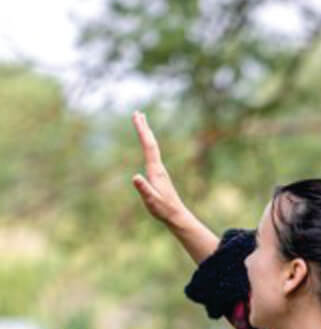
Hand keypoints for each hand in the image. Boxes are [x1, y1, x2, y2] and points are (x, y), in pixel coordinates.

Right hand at [131, 111, 186, 225]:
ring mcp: (159, 170)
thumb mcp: (151, 200)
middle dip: (144, 127)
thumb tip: (135, 177)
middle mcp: (158, 167)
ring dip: (146, 134)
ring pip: (153, 147)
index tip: (137, 117)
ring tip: (142, 123)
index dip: (142, 131)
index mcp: (156, 170)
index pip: (148, 146)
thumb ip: (144, 189)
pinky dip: (148, 145)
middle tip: (137, 113)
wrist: (176, 216)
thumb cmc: (163, 209)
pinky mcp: (159, 175)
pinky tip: (147, 146)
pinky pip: (152, 155)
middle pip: (151, 143)